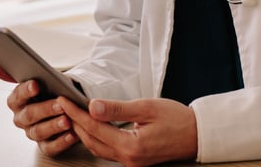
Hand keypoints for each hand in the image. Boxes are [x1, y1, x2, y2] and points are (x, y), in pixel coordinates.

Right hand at [0, 61, 77, 155]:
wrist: (63, 105)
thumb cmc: (49, 90)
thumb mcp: (38, 78)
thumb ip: (17, 72)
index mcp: (16, 101)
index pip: (17, 96)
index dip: (25, 91)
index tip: (36, 84)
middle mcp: (21, 118)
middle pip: (29, 115)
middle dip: (45, 109)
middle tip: (60, 104)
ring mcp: (32, 133)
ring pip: (39, 131)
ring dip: (53, 126)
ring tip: (67, 120)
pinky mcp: (45, 145)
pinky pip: (50, 147)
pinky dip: (61, 142)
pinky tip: (72, 134)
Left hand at [58, 96, 196, 166]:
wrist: (198, 135)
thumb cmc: (177, 119)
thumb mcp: (146, 108)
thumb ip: (117, 109)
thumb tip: (93, 106)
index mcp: (131, 146)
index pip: (93, 127)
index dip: (75, 113)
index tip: (63, 100)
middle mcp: (128, 158)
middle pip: (91, 140)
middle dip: (74, 122)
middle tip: (62, 105)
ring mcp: (131, 162)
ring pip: (97, 147)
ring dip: (83, 131)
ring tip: (72, 113)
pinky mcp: (134, 159)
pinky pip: (107, 150)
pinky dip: (95, 137)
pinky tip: (91, 126)